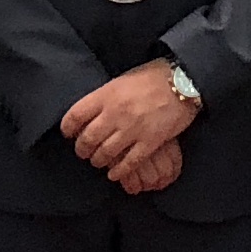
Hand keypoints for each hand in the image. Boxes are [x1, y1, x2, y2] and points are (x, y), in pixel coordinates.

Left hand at [62, 61, 199, 185]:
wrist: (183, 82)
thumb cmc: (153, 77)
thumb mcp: (122, 80)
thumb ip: (105, 96)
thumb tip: (91, 112)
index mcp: (106, 95)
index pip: (75, 115)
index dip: (67, 128)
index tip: (68, 133)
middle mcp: (115, 113)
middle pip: (87, 139)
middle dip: (81, 149)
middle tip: (83, 152)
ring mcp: (132, 129)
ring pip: (105, 154)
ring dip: (98, 161)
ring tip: (98, 161)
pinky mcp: (150, 142)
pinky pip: (128, 163)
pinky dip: (118, 172)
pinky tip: (114, 174)